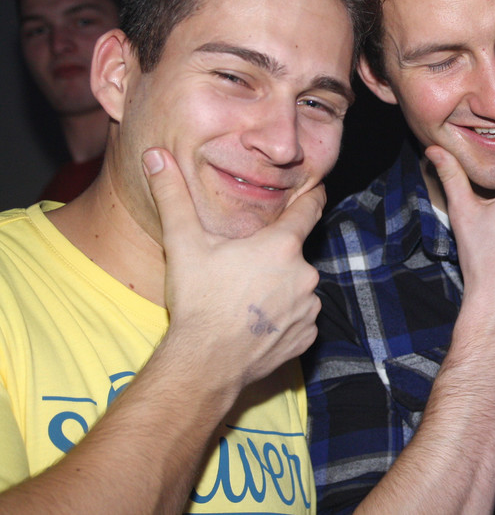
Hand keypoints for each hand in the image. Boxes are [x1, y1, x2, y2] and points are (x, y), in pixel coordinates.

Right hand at [142, 148, 323, 389]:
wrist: (204, 364)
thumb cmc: (197, 302)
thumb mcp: (183, 244)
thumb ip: (173, 196)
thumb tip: (155, 155)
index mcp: (282, 245)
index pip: (309, 209)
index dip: (311, 197)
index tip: (315, 190)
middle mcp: (305, 273)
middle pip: (293, 254)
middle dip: (273, 257)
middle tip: (241, 269)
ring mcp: (309, 307)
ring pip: (296, 287)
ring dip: (278, 288)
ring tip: (243, 299)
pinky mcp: (307, 336)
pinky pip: (298, 318)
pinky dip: (281, 318)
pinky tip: (254, 323)